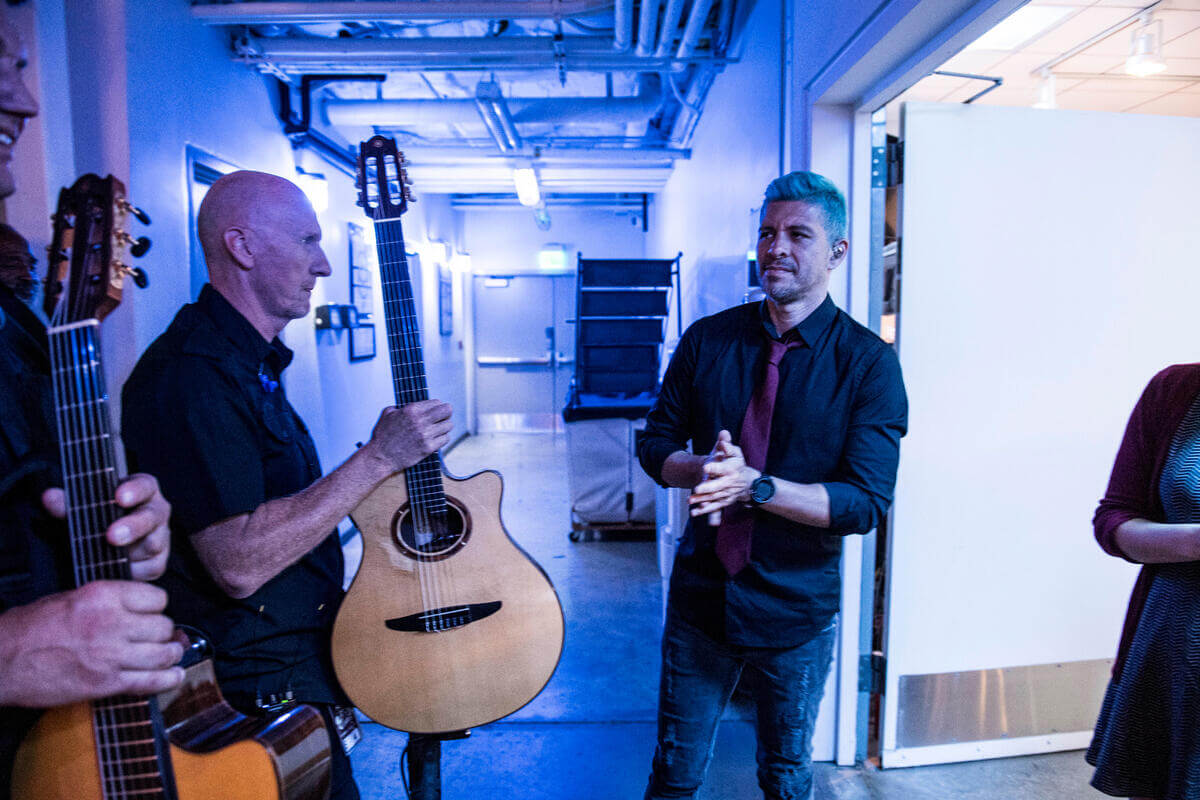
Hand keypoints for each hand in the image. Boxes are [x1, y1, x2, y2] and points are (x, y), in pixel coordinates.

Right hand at [0, 581, 184, 707]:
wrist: (1, 661)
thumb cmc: (31, 628)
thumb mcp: (72, 598)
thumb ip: (109, 601)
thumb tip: (141, 608)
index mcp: (103, 596)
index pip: (157, 598)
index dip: (156, 608)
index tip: (150, 614)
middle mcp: (112, 622)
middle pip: (164, 626)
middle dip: (163, 633)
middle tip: (156, 638)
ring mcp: (111, 655)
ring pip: (164, 654)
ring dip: (170, 656)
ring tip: (169, 656)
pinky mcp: (106, 684)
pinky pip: (151, 682)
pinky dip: (168, 680)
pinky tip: (174, 677)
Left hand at [42, 473, 171, 580]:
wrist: (107, 545)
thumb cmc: (98, 520)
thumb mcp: (80, 510)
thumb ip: (66, 504)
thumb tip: (50, 497)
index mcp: (140, 491)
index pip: (144, 485)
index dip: (134, 490)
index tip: (119, 497)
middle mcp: (155, 512)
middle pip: (151, 517)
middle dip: (133, 526)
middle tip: (112, 536)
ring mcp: (160, 537)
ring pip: (154, 544)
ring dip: (132, 552)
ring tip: (110, 558)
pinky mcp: (157, 561)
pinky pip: (150, 568)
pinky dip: (134, 571)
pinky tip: (117, 572)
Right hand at [365, 400, 452, 471]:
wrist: (380, 457)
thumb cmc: (383, 437)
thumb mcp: (388, 414)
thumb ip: (400, 407)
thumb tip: (408, 405)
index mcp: (411, 410)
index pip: (436, 402)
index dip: (437, 406)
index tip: (436, 410)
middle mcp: (420, 421)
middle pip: (447, 410)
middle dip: (446, 413)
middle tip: (443, 417)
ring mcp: (426, 435)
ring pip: (449, 425)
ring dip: (444, 426)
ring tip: (438, 429)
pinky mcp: (428, 448)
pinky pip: (445, 439)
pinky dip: (443, 438)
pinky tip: (436, 439)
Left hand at [690, 430, 758, 517]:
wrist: (747, 482)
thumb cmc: (737, 464)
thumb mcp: (734, 452)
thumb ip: (726, 444)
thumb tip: (723, 433)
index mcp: (731, 469)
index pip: (723, 468)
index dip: (715, 468)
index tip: (706, 467)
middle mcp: (729, 482)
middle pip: (718, 486)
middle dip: (707, 488)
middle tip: (696, 488)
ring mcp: (727, 494)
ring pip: (713, 498)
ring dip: (702, 500)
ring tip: (690, 500)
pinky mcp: (724, 502)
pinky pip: (713, 508)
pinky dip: (704, 511)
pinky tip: (694, 512)